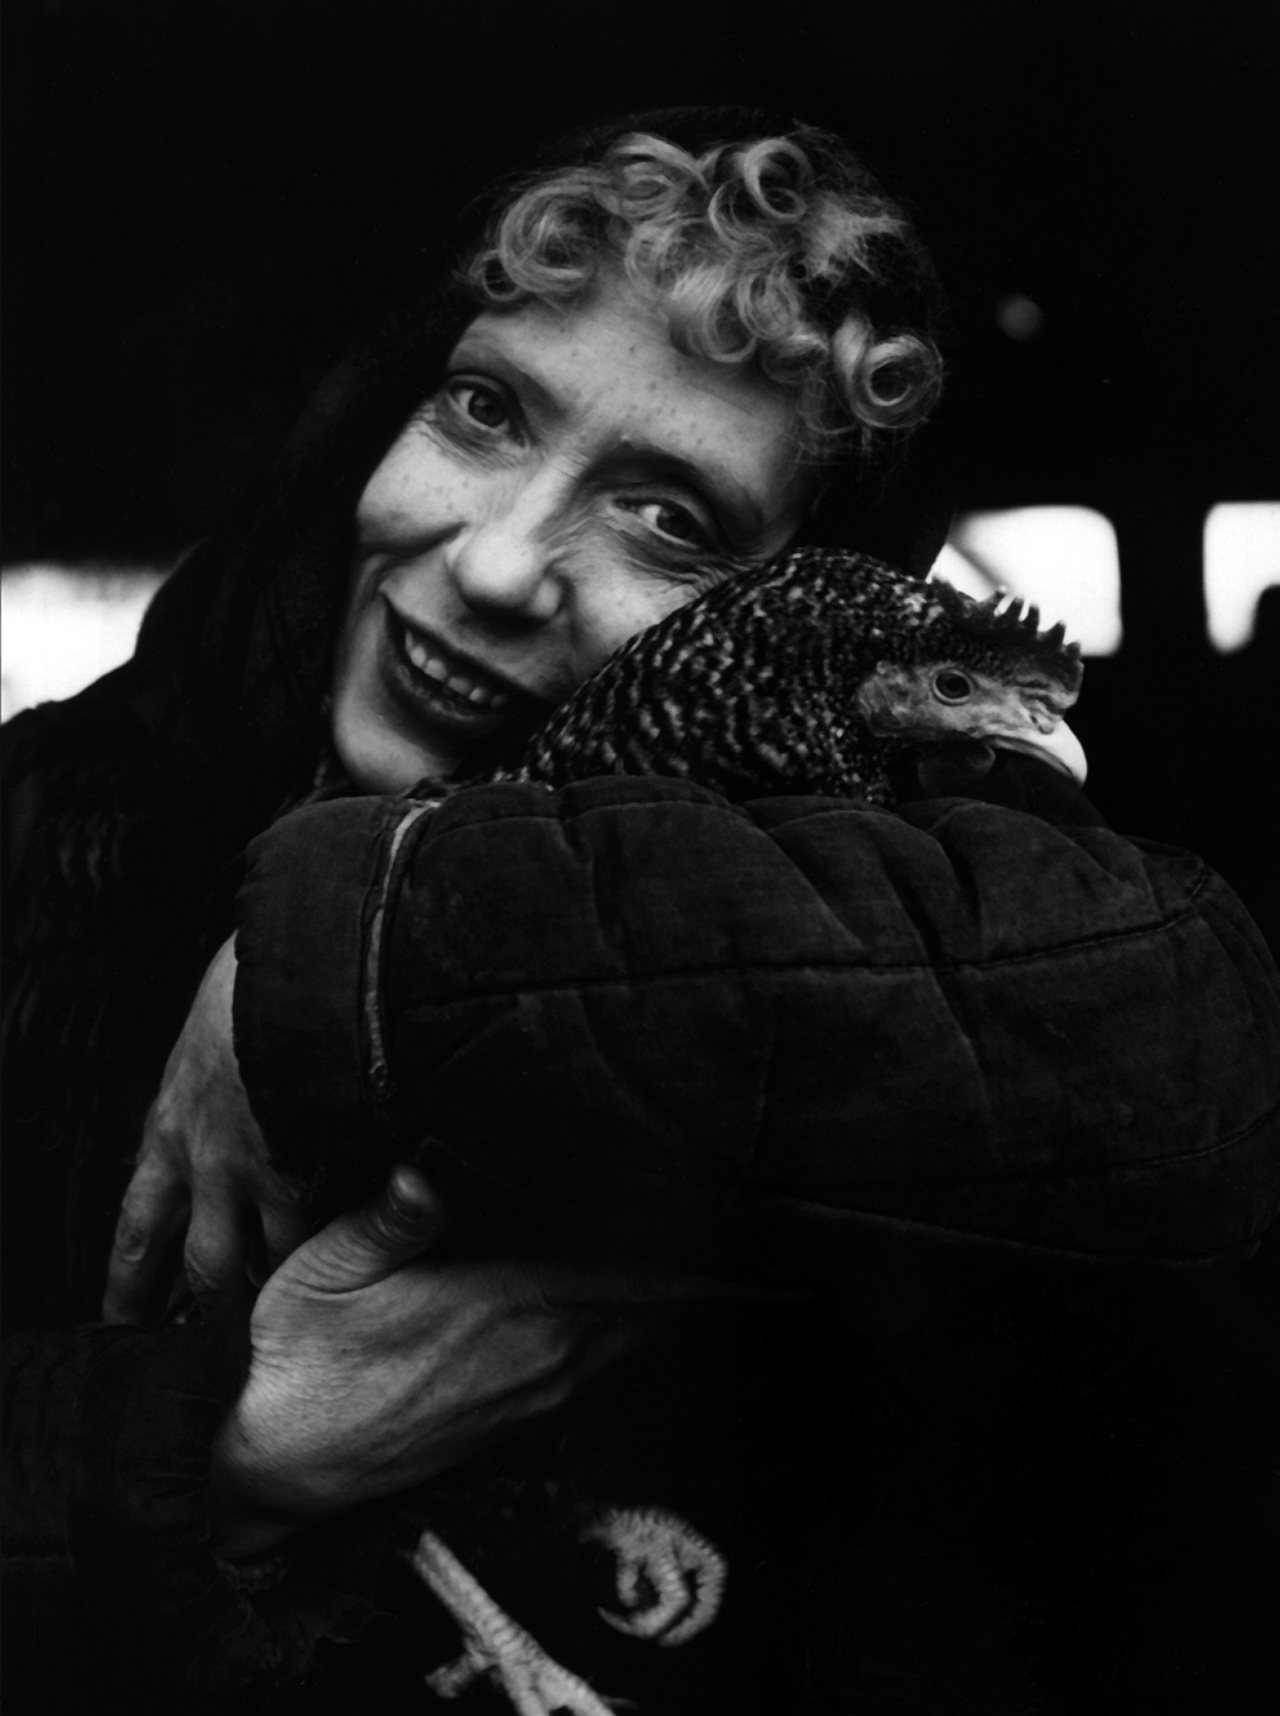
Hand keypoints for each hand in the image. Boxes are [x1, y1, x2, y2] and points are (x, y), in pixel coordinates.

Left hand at [103, 936, 309, 1327]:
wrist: (294, 964)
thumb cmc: (258, 981)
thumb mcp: (215, 1033)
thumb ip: (221, 1075)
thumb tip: (243, 1084)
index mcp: (171, 1122)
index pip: (139, 1224)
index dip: (131, 1281)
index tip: (125, 1321)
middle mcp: (203, 1161)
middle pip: (197, 1266)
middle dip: (205, 1312)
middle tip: (213, 1351)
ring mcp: (257, 1170)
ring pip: (261, 1262)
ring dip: (276, 1291)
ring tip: (297, 1320)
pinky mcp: (309, 1166)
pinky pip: (320, 1233)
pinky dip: (335, 1253)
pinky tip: (356, 1268)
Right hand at [208, 1166, 752, 1558]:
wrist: (283, 1467)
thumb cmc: (301, 1358)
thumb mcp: (322, 1273)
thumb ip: (387, 1221)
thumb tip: (427, 1174)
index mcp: (509, 1303)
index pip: (636, 1272)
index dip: (704, 1252)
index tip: (760, 1218)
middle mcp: (544, 1350)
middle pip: (659, 1299)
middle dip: (706, 1260)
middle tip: (753, 1204)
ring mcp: (541, 1387)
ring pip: (640, 1330)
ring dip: (680, 1290)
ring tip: (718, 1241)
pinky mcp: (526, 1411)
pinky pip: (609, 1356)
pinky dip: (641, 1321)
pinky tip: (646, 1291)